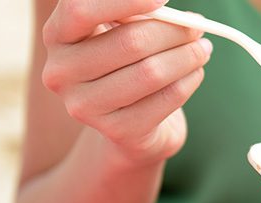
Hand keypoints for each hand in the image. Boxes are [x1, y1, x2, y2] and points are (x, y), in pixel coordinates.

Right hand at [41, 0, 212, 163]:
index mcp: (58, 36)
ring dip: (188, 56)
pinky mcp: (116, 130)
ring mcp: (84, 106)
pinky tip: (195, 73)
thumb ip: (138, 16)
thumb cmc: (125, 64)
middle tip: (198, 28)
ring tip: (202, 49)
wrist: (128, 124)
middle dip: (175, 31)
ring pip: (152, 72)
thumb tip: (183, 16)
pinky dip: (190, 80)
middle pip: (130, 42)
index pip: (80, 10)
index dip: (125, 1)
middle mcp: (60, 72)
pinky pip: (167, 98)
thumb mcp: (121, 33)